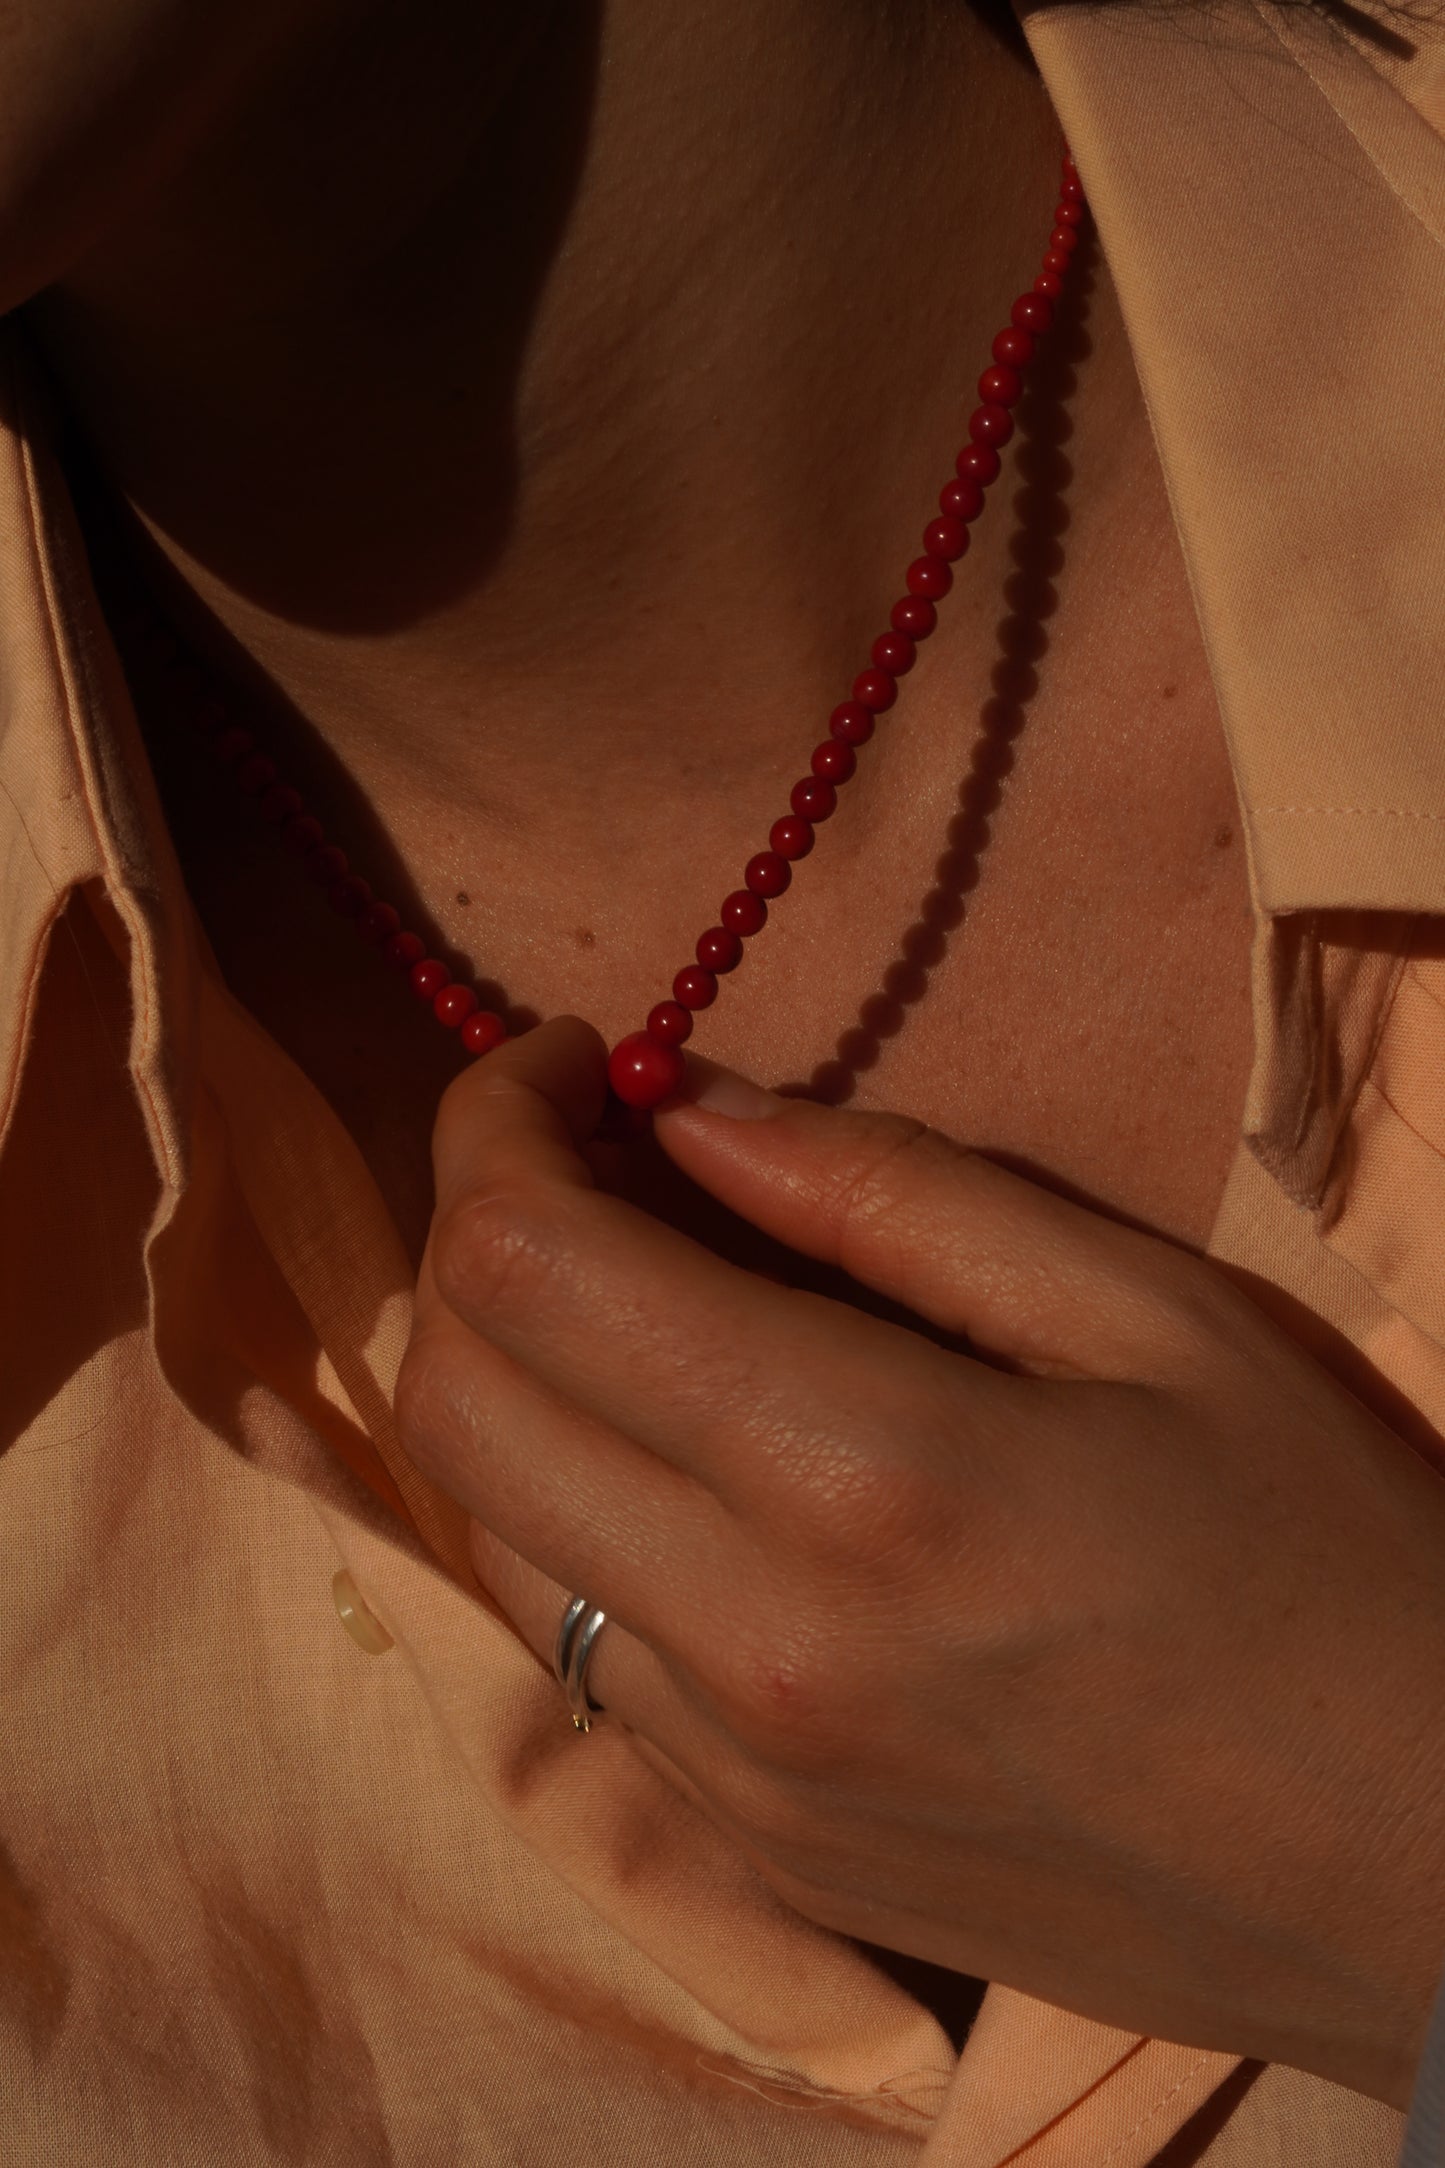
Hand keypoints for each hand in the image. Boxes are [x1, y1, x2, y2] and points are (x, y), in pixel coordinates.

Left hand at [395, 1017, 1444, 2107]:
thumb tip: (684, 1108)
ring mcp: (733, 1775)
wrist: (1422, 1876)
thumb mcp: (1153, 1316)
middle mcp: (749, 1642)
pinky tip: (706, 1472)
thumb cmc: (1330, 1559)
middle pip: (455, 1395)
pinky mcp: (753, 1854)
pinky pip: (587, 1654)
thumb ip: (892, 1196)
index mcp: (860, 1472)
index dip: (495, 1122)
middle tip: (586, 1160)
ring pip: (493, 1531)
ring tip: (644, 1305)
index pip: (526, 1264)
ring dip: (522, 1380)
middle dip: (475, 1234)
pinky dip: (588, 1519)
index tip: (569, 1057)